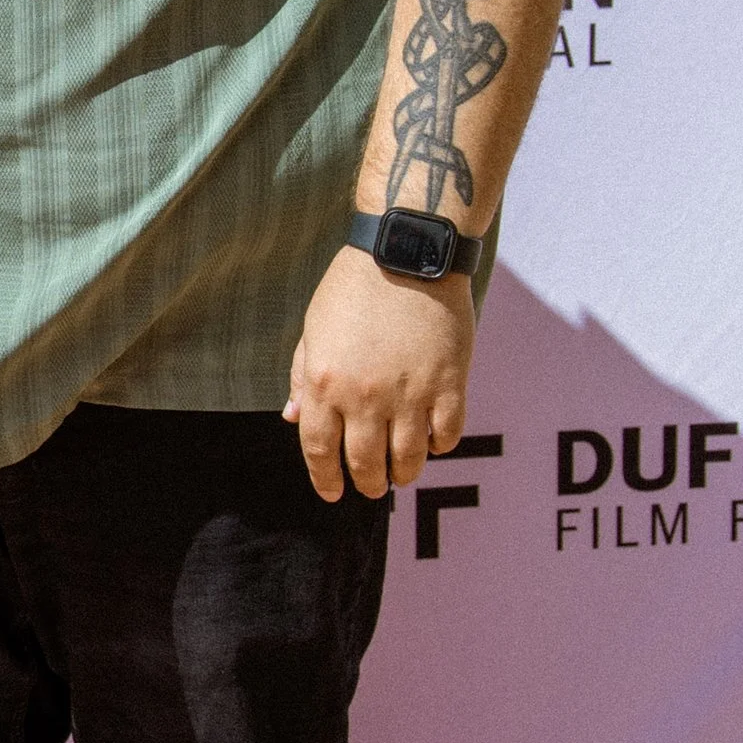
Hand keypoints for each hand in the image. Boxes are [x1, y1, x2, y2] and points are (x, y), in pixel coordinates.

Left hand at [283, 247, 473, 504]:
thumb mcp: (314, 329)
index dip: (324, 479)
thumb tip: (292, 419)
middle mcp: (364, 396)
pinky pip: (447, 435)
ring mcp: (410, 393)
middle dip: (367, 483)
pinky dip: (438, 445)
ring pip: (408, 459)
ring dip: (402, 474)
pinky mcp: (450, 384)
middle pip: (364, 463)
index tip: (333, 492)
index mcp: (324, 383)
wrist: (406, 250)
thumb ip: (301, 378)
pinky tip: (432, 441)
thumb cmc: (353, 286)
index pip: (319, 450)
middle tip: (372, 486)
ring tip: (400, 473)